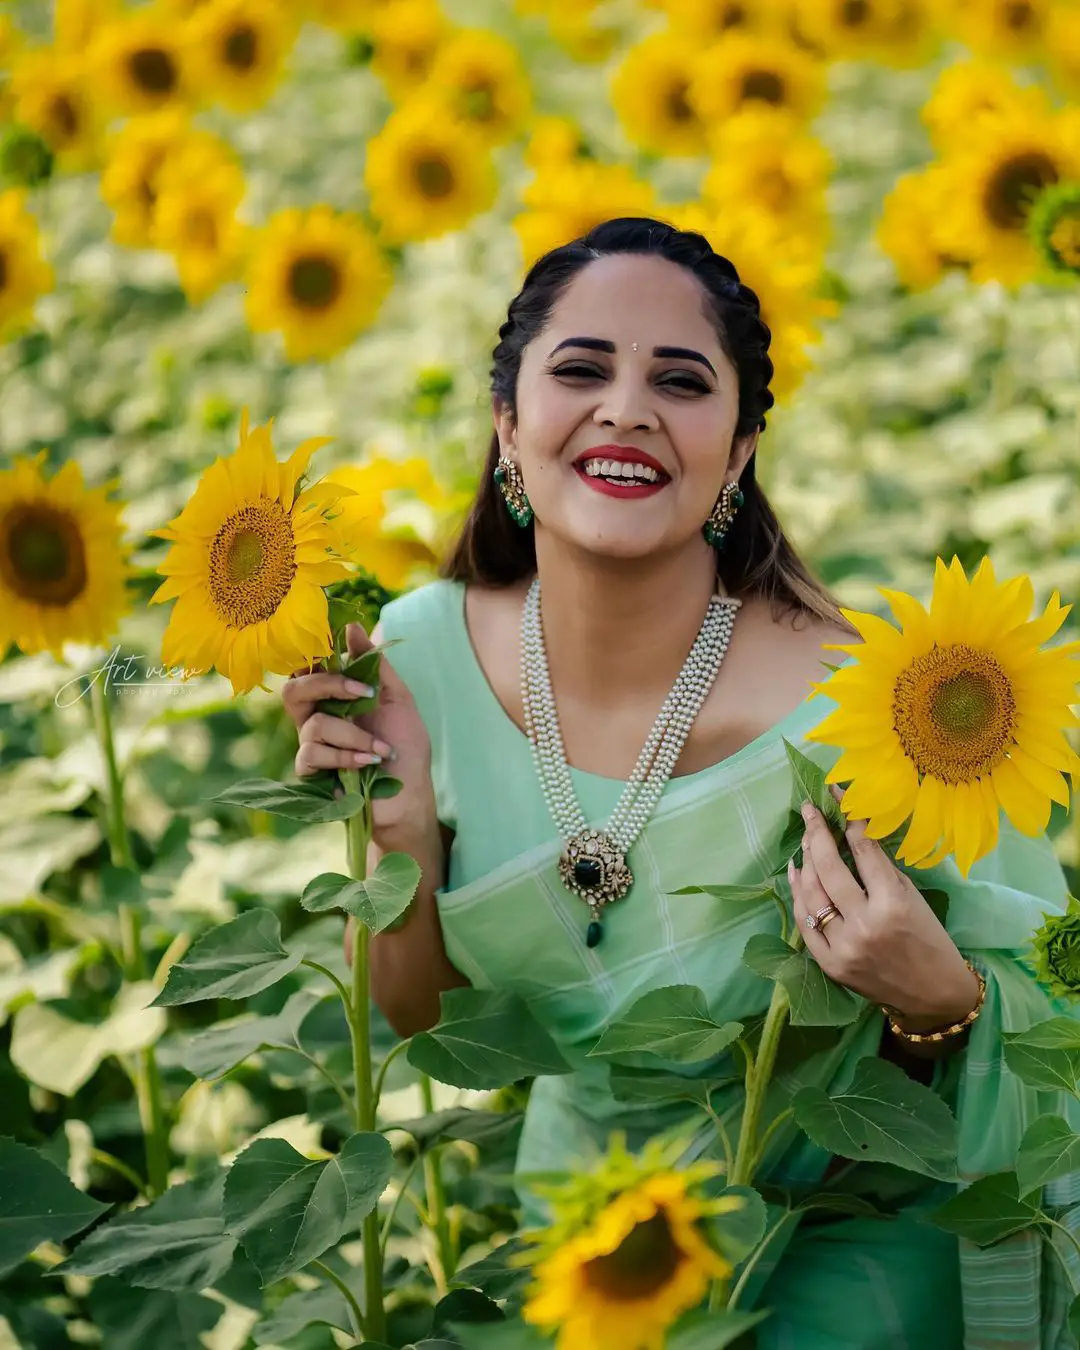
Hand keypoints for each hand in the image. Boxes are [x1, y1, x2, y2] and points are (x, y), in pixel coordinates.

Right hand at [283, 621, 438, 844]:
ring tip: (381, 748)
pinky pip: (312, 754)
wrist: (410, 793)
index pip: (308, 668)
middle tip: (360, 692)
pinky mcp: (312, 773)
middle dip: (326, 685)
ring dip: (354, 735)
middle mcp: (318, 717)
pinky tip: (369, 761)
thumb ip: (374, 664)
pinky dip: (345, 756)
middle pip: (293, 690)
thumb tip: (352, 627)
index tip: (338, 647)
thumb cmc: (406, 745)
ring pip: (313, 725)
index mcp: (334, 697)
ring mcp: (312, 745)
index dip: (315, 656)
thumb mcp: (398, 698)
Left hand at [788, 786, 979, 1028]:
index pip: (863, 851)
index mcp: (893, 905)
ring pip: (811, 894)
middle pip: (829, 868)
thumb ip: (881, 870)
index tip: (838, 797)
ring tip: (805, 838)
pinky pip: (805, 923)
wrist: (934, 997)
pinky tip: (796, 871)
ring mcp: (843, 947)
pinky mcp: (830, 964)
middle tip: (809, 809)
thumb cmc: (930, 940)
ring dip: (804, 860)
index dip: (850, 820)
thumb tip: (852, 833)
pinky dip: (798, 894)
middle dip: (816, 832)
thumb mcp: (914, 899)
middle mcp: (864, 925)